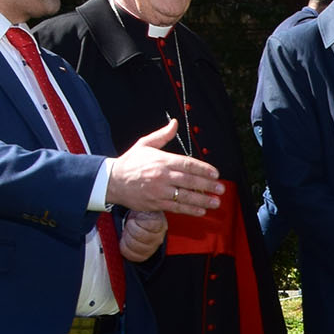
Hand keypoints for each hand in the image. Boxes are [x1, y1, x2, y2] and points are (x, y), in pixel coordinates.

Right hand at [108, 119, 222, 214]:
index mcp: (162, 160)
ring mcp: (159, 191)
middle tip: (221, 189)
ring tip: (216, 202)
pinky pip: (176, 207)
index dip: (204, 169)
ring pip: (185, 196)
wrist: (111, 181)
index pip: (188, 164)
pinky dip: (190, 209)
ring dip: (203, 200)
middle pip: (190, 181)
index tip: (216, 174)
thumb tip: (174, 123)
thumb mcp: (145, 144)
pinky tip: (201, 210)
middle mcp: (162, 176)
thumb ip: (162, 135)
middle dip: (208, 186)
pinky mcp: (155, 203)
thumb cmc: (130, 162)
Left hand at [117, 208, 166, 262]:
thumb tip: (141, 193)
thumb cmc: (142, 215)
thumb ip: (145, 205)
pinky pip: (135, 257)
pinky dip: (126, 250)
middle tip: (129, 225)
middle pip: (141, 237)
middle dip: (130, 230)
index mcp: (159, 224)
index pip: (150, 226)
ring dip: (127, 239)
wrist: (143, 222)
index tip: (133, 219)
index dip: (136, 223)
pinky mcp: (145, 255)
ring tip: (128, 233)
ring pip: (137, 247)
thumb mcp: (145, 207)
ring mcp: (152, 247)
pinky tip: (125, 243)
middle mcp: (158, 237)